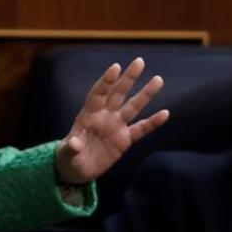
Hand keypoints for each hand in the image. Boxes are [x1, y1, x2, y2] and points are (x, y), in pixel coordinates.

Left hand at [55, 57, 168, 184]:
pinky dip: (152, 122)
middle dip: (128, 78)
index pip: (98, 94)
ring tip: (158, 79)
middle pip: (118, 93)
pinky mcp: (124, 140)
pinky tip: (165, 113)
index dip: (106, 81)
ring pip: (133, 107)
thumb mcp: (66, 154)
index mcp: (88, 115)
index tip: (116, 67)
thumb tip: (74, 143)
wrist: (76, 170)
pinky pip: (141, 129)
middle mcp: (104, 116)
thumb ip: (71, 148)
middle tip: (139, 61)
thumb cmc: (68, 158)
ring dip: (145, 94)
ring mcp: (115, 127)